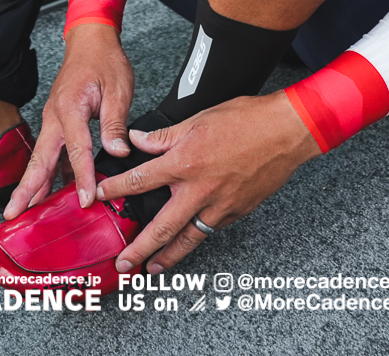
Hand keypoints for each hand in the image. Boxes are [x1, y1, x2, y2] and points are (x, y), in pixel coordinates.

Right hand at [3, 23, 133, 217]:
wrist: (91, 40)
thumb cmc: (103, 60)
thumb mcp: (118, 89)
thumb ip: (114, 123)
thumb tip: (118, 152)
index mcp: (69, 108)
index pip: (76, 151)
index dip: (82, 178)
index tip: (87, 200)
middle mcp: (55, 117)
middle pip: (39, 159)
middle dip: (26, 189)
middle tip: (14, 214)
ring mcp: (53, 120)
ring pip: (41, 158)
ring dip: (33, 185)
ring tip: (25, 211)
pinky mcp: (58, 123)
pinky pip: (51, 153)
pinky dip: (48, 173)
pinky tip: (52, 192)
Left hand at [95, 92, 320, 274]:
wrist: (288, 131)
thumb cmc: (247, 120)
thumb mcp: (198, 119)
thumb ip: (164, 136)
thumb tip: (138, 140)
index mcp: (185, 163)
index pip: (139, 181)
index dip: (115, 190)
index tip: (100, 197)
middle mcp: (199, 190)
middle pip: (161, 228)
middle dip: (139, 248)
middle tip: (123, 263)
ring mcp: (220, 206)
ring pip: (188, 238)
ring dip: (167, 257)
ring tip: (152, 269)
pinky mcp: (237, 212)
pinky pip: (211, 229)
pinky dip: (196, 237)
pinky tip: (188, 241)